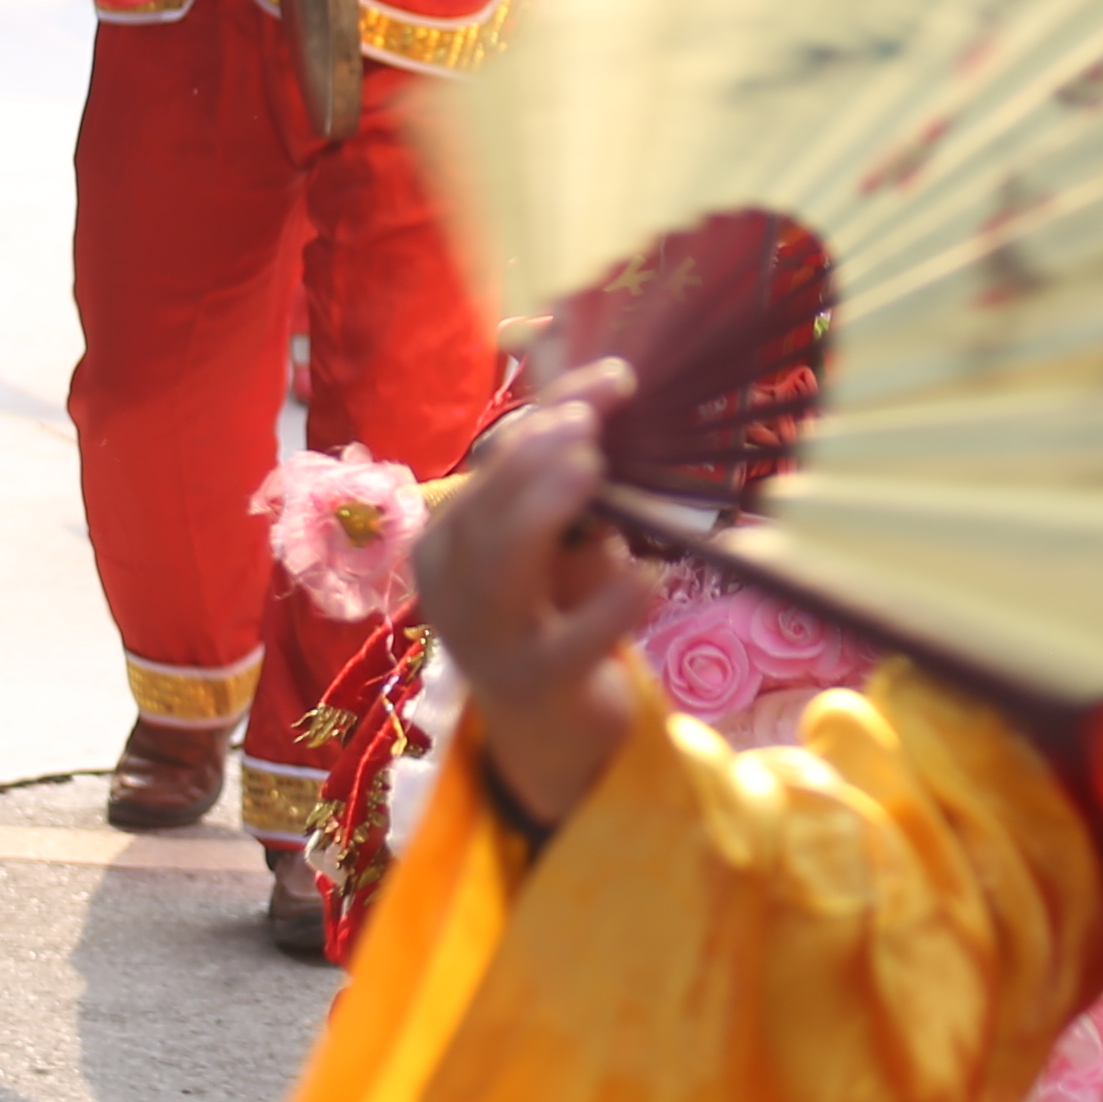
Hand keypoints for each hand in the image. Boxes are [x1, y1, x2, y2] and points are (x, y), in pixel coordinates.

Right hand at [410, 364, 663, 826]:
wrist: (547, 722)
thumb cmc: (553, 608)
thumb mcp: (554, 539)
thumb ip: (566, 479)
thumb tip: (603, 387)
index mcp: (452, 533)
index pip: (494, 459)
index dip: (551, 413)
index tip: (617, 380)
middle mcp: (452, 580)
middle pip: (484, 508)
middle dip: (532, 457)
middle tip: (587, 425)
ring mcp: (484, 636)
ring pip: (500, 568)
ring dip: (543, 513)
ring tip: (592, 473)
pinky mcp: (532, 682)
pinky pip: (566, 640)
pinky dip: (610, 607)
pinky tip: (650, 576)